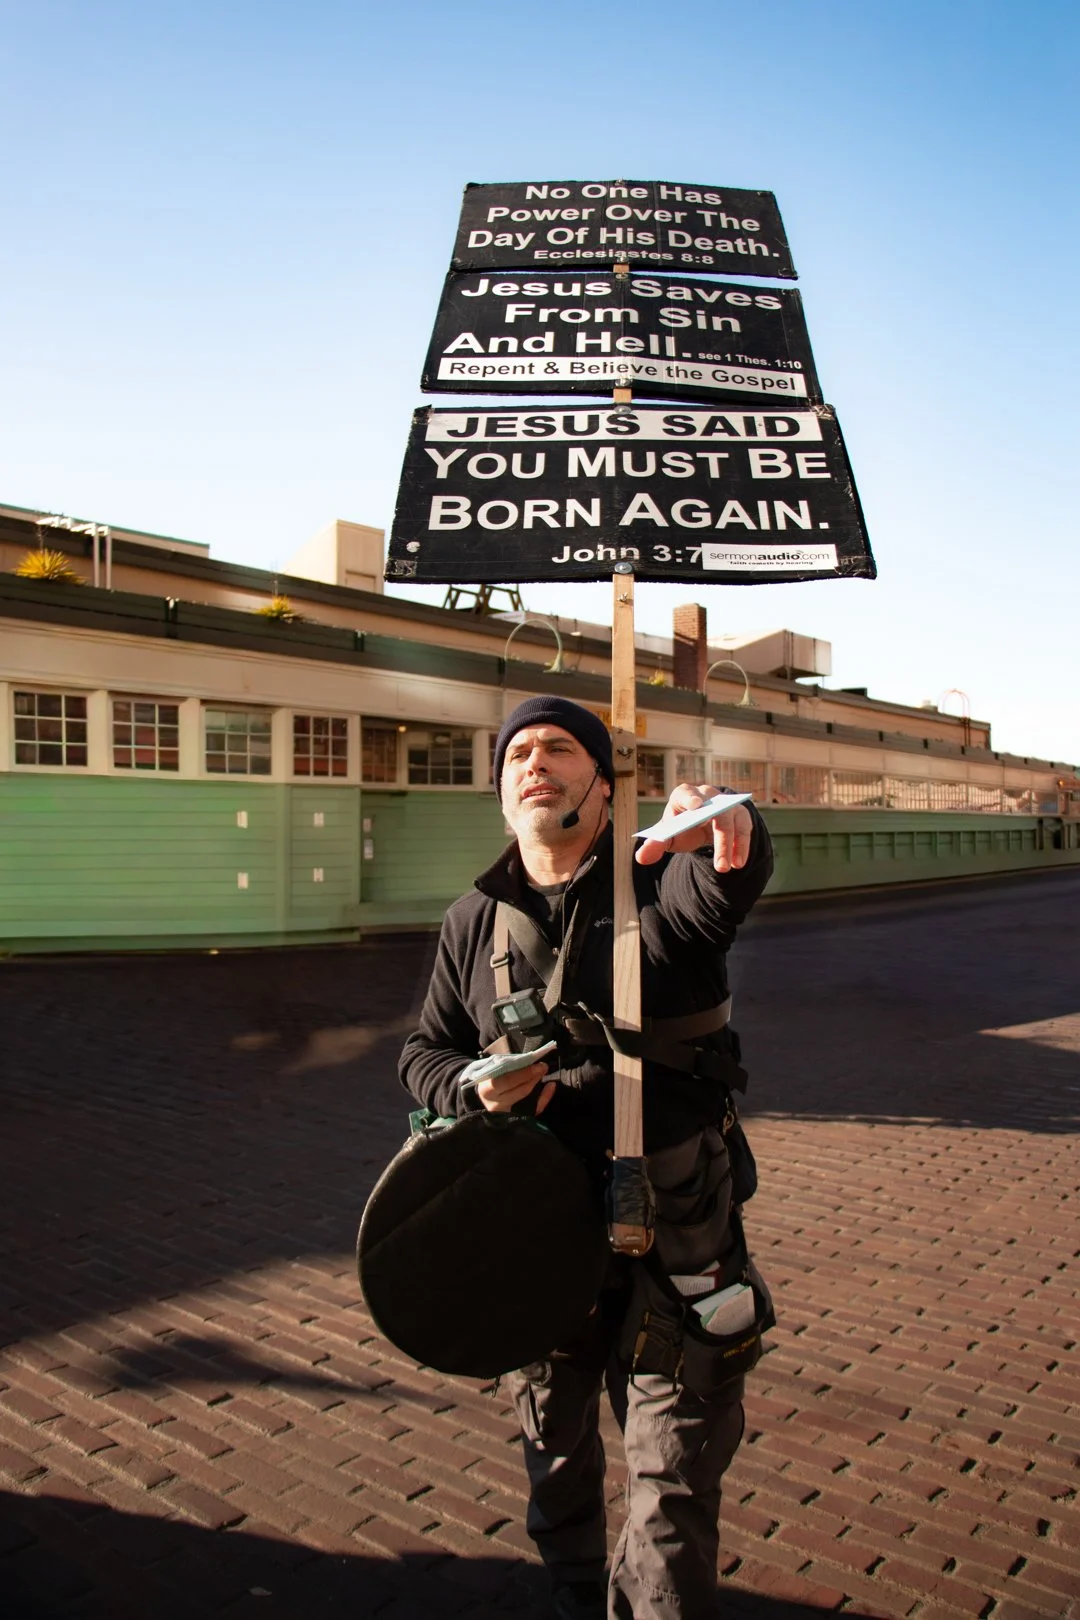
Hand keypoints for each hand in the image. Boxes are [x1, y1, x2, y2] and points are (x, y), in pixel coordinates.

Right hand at [476, 1060, 555, 1114]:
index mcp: (487, 1090)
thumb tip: (528, 1060)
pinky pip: (534, 1110)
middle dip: (533, 1078)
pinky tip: (551, 1087)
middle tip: (543, 1067)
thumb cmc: (488, 1080)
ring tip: (544, 1074)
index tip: (538, 1065)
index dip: (524, 1073)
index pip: (508, 1081)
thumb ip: (506, 1067)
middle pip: (519, 1091)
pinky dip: (545, 1098)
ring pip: (527, 1100)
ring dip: (538, 1085)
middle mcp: (496, 1104)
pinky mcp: (515, 1118)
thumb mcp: (491, 1072)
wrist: (484, 1097)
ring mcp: (506, 1114)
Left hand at [635, 783, 752, 872]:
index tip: (697, 806)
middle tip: (719, 865)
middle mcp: (707, 795)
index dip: (691, 798)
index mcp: (683, 796)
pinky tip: (738, 863)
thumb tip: (640, 857)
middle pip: (714, 810)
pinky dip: (742, 846)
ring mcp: (725, 803)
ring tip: (727, 868)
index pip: (685, 793)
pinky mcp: (740, 814)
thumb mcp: (668, 836)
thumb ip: (655, 845)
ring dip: (731, 845)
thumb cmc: (682, 826)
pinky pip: (744, 828)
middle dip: (719, 838)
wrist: (701, 824)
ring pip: (731, 820)